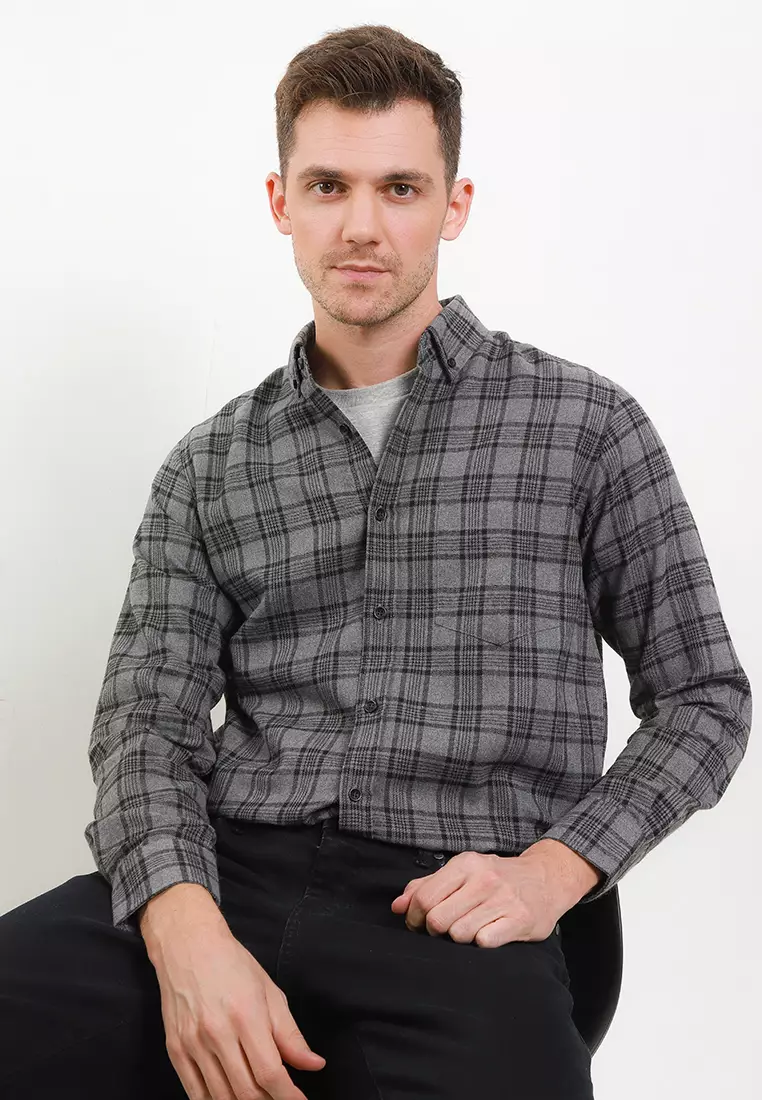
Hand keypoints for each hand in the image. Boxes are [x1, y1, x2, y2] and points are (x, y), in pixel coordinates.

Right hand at [151, 921, 324, 1098]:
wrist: (188, 945)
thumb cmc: (231, 964)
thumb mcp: (269, 991)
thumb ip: (291, 1034)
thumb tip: (313, 1064)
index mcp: (246, 1015)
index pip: (270, 1073)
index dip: (288, 1096)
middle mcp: (217, 1033)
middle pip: (246, 1091)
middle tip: (280, 1099)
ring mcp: (193, 1044)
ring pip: (221, 1097)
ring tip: (259, 1098)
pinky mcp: (176, 1050)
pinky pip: (195, 1093)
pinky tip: (229, 1098)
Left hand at [390, 850, 567, 947]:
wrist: (546, 878)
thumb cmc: (498, 877)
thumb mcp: (463, 871)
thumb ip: (427, 886)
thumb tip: (397, 906)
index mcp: (465, 864)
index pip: (424, 898)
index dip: (415, 917)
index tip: (419, 923)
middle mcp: (484, 879)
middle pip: (438, 920)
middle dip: (436, 931)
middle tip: (444, 930)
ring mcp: (503, 899)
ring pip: (459, 934)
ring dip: (459, 938)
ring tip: (470, 928)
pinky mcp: (519, 920)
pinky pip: (484, 942)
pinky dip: (482, 942)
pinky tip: (489, 932)